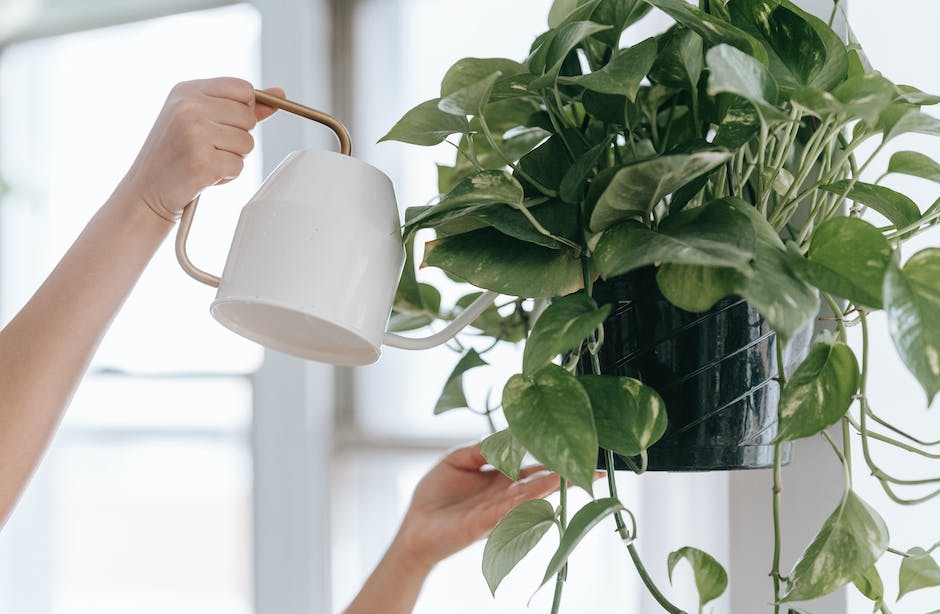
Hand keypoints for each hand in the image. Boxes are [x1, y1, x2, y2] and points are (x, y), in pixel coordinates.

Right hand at [119, 77, 282, 221]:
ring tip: (205, 160)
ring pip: (248, 143)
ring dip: (232, 157)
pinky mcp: (202, 161)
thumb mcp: (200, 120)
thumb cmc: (175, 155)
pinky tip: (204, 175)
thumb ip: (240, 106)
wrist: (146, 191)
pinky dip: (227, 175)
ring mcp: (194, 134)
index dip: (244, 109)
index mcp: (187, 91)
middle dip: (237, 137)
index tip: (225, 124)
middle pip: (248, 117)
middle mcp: (188, 107)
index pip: (243, 88)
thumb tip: (279, 94)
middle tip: (209, 147)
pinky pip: (239, 166)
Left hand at [394, 442, 560, 571]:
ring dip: (547, 487)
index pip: (533, 467)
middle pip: (538, 483)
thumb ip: (480, 448)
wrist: (414, 527)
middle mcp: (504, 496)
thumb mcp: (457, 460)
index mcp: (501, 479)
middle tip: (591, 468)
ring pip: (527, 497)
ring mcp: (495, 512)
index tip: (574, 448)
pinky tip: (533, 493)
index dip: (552, 459)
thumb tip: (504, 437)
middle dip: (563, 476)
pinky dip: (519, 503)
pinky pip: (504, 511)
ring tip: (569, 476)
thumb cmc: (435, 496)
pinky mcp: (481, 525)